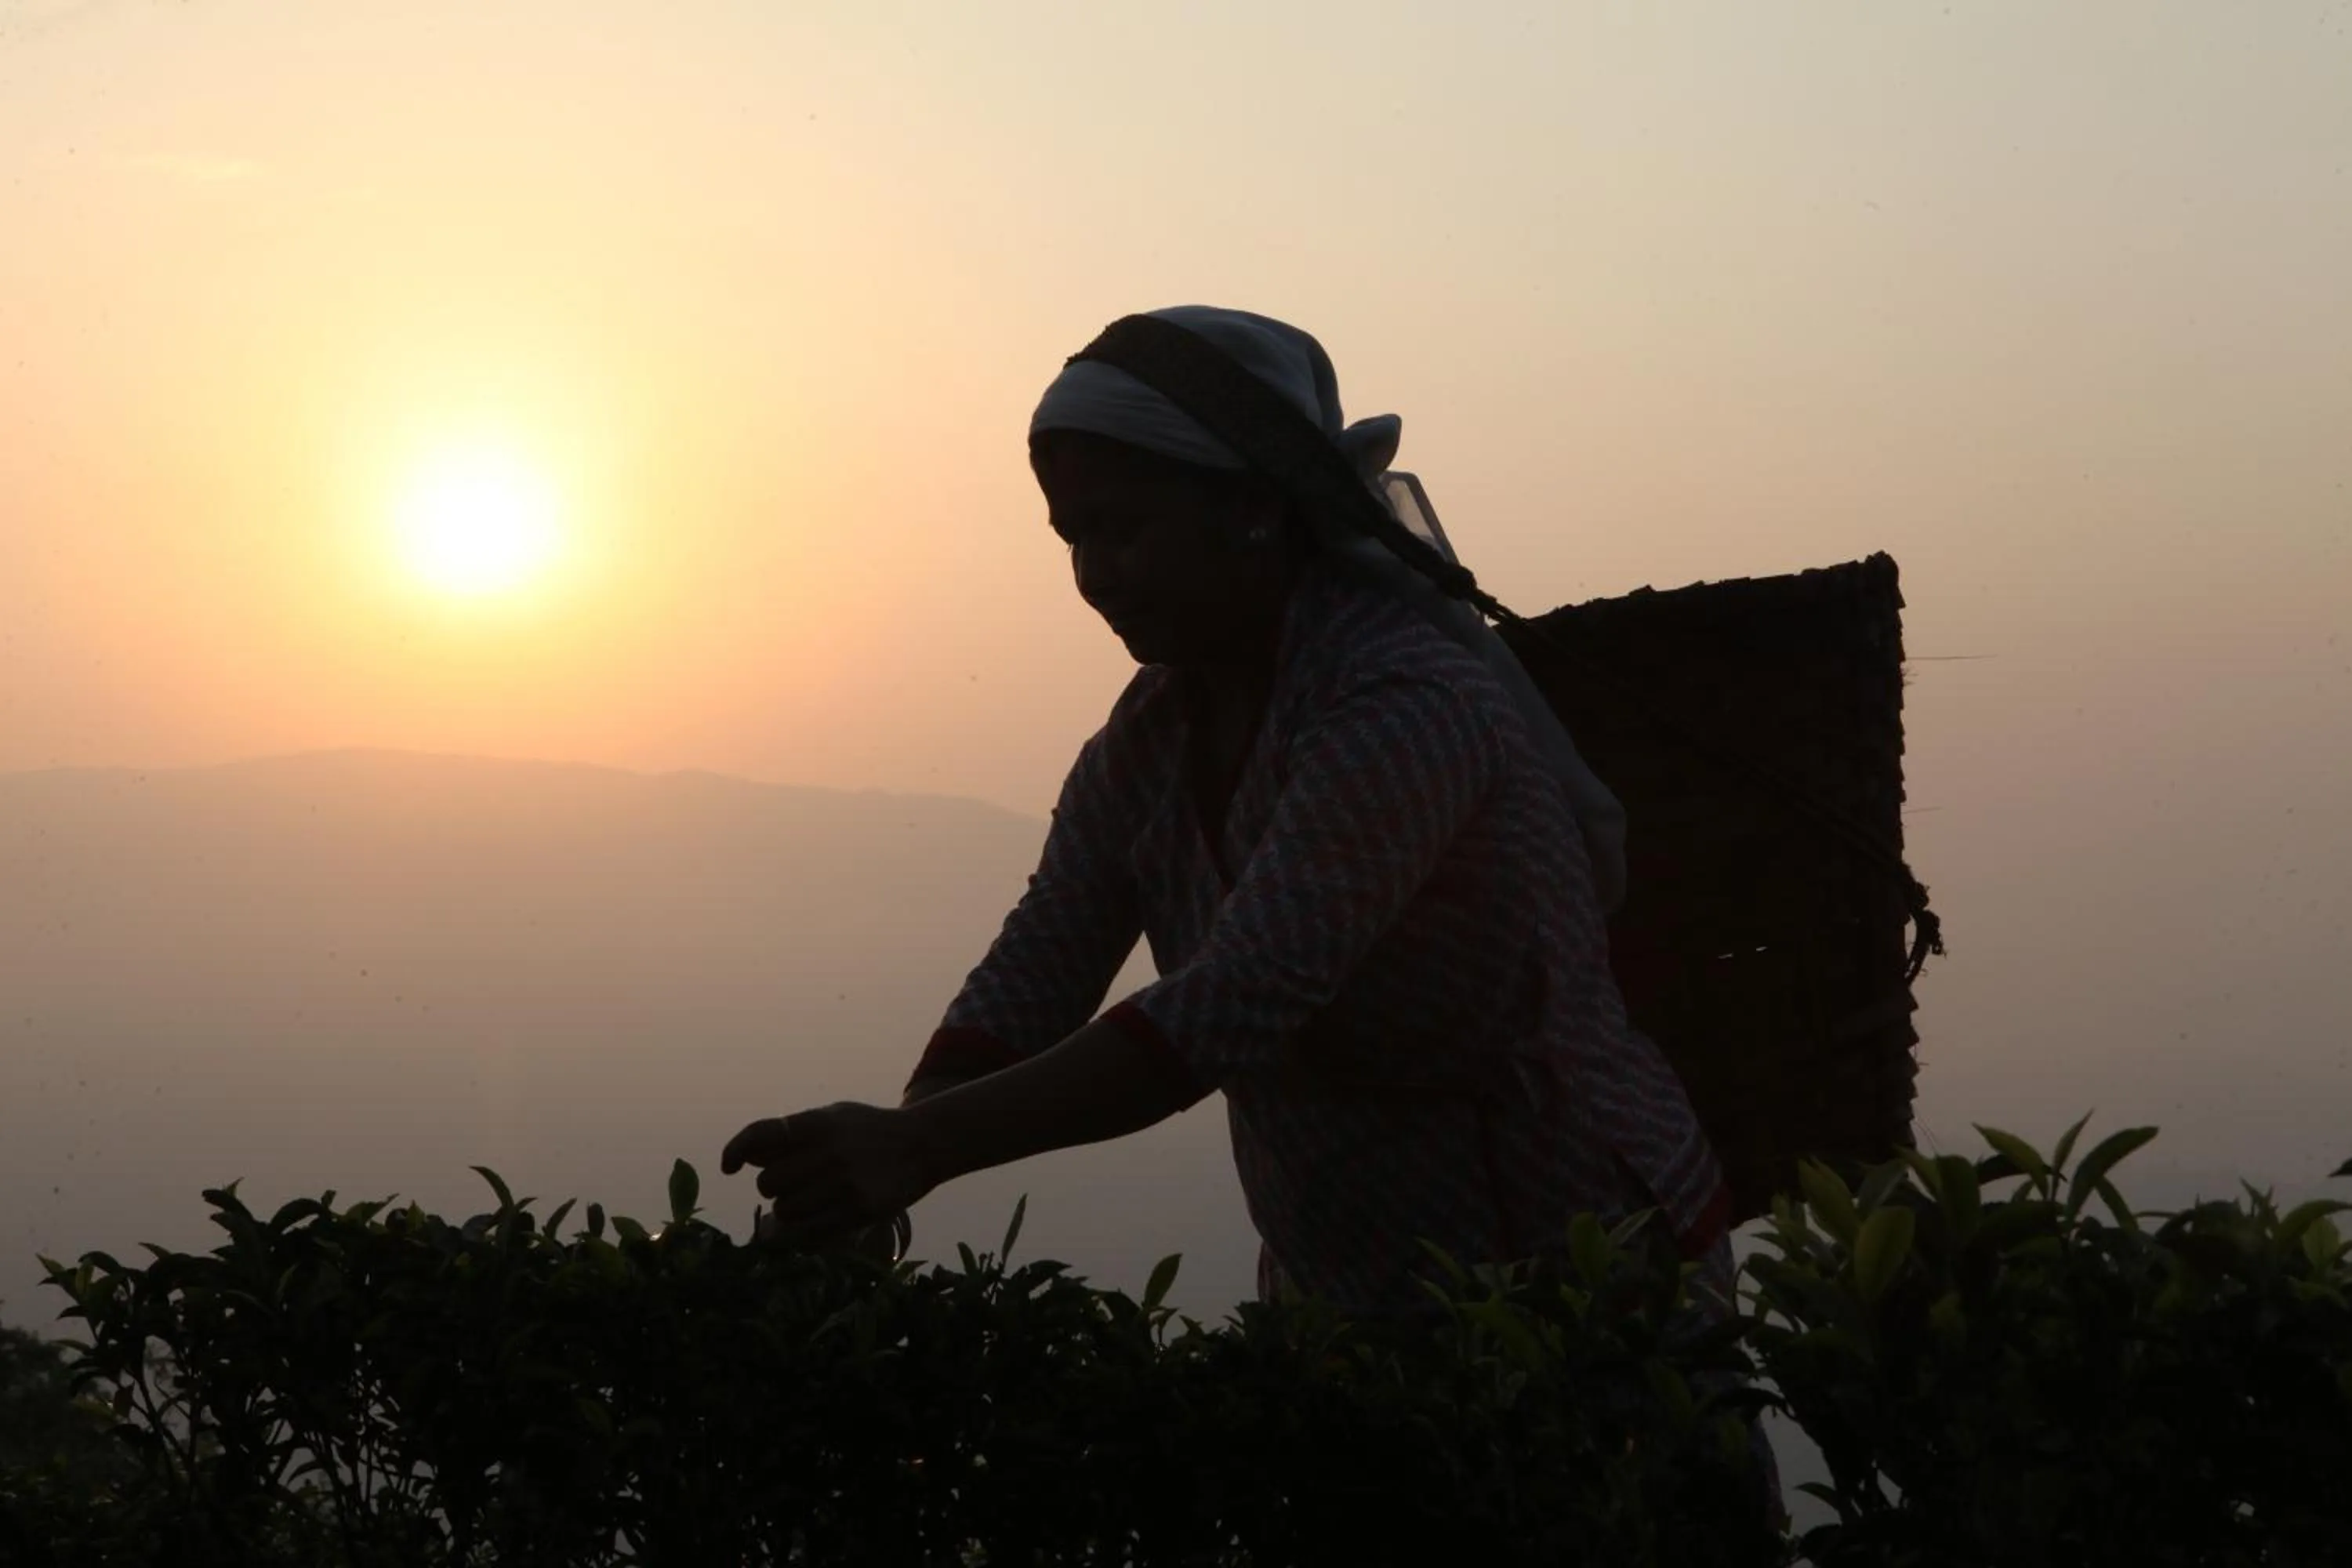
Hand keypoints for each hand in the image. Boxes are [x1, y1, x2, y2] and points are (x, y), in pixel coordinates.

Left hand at [720, 1102, 933, 1248]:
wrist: (923, 1144)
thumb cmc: (867, 1131)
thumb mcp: (832, 1117)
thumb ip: (791, 1134)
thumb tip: (746, 1158)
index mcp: (817, 1123)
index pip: (760, 1135)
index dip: (735, 1150)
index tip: (728, 1167)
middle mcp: (829, 1152)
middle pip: (768, 1183)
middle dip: (774, 1186)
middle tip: (792, 1183)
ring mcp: (845, 1184)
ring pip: (786, 1213)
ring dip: (790, 1212)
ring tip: (811, 1200)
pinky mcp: (859, 1211)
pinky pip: (810, 1234)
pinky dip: (805, 1232)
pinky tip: (818, 1218)